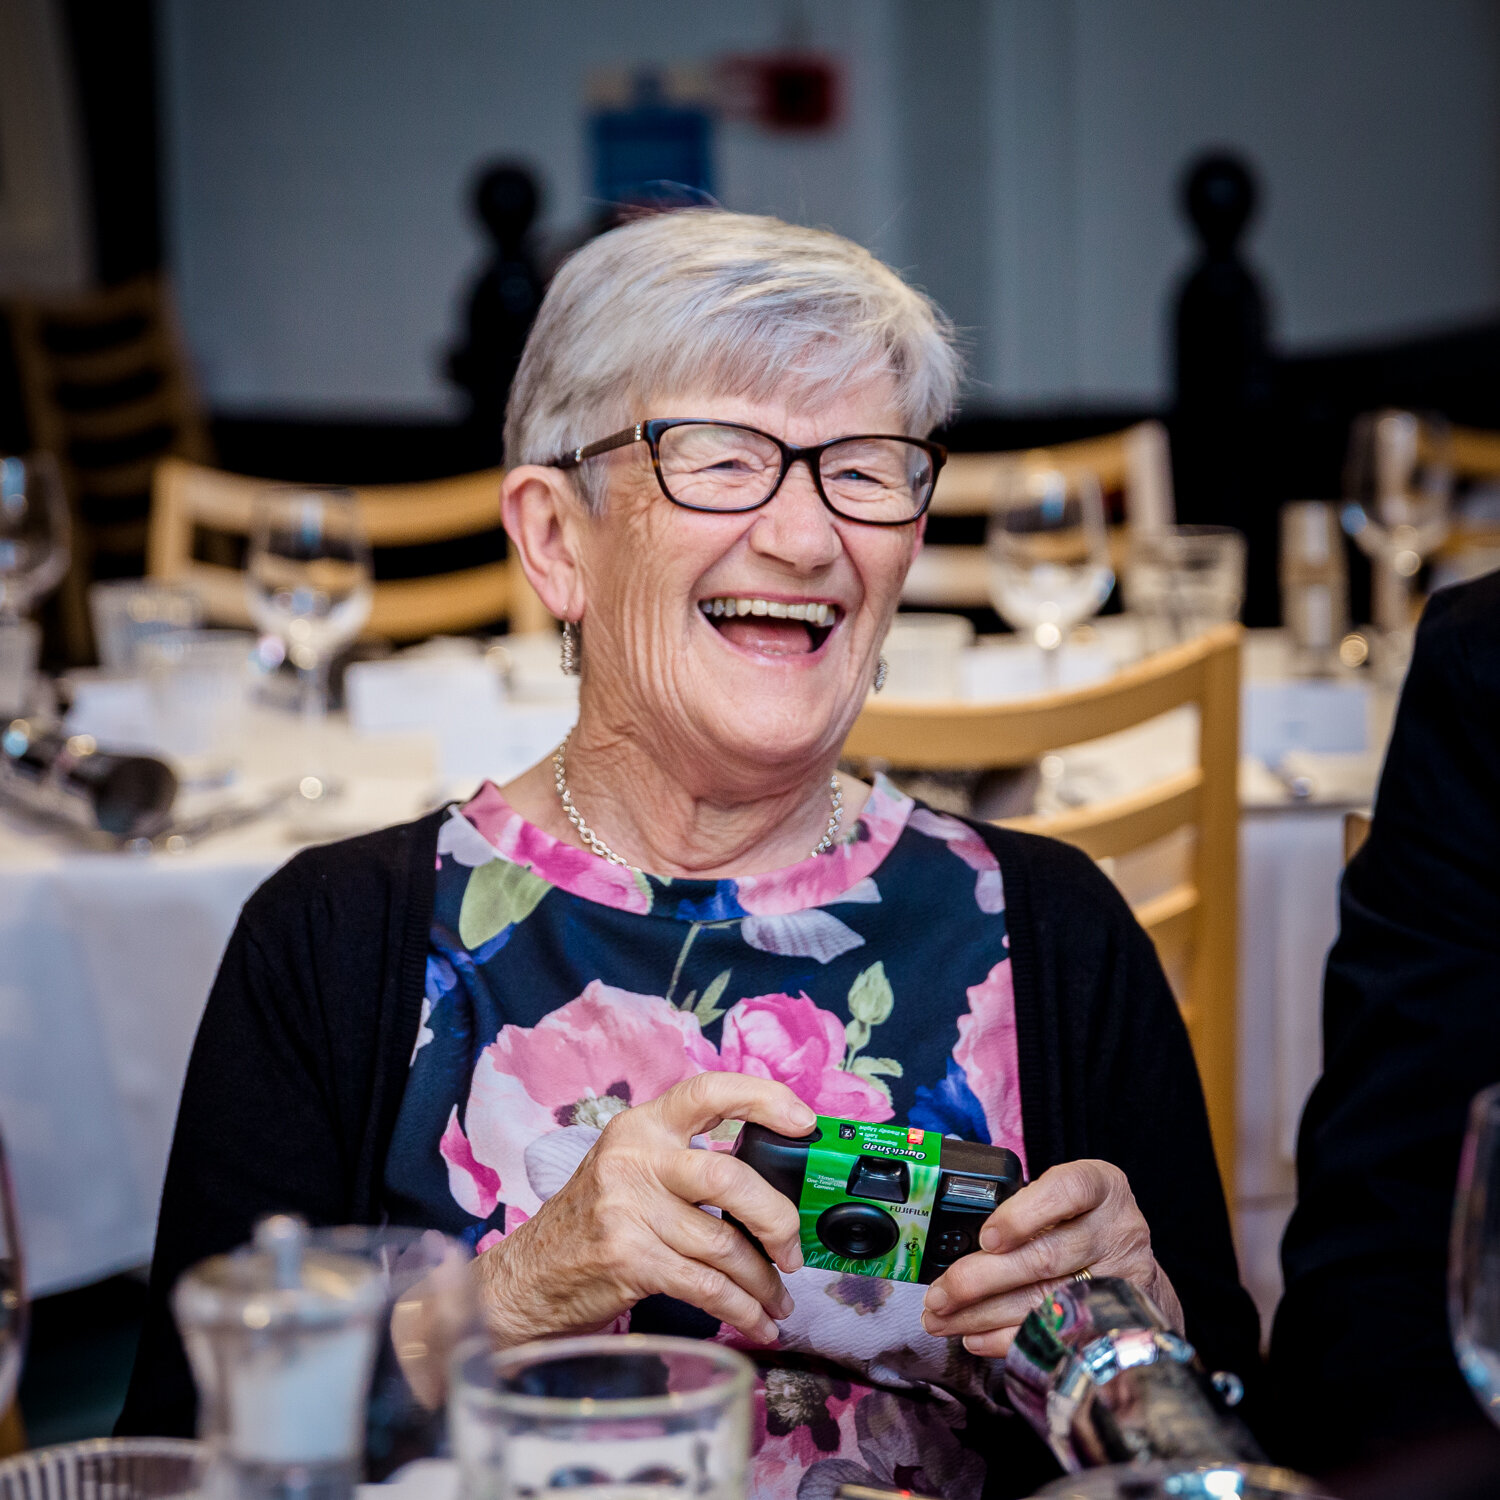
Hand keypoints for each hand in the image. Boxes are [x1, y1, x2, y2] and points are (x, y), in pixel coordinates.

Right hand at [476, 1072, 813, 1346]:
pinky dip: (741, 1308)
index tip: (803, 1121)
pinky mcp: (628, 1259)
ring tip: (778, 1297)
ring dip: (762, 1280)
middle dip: (777, 1219)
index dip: (763, 1099)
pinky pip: (706, 1286)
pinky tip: (758, 1320)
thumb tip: (773, 1184)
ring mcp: (627, 1209)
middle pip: (729, 1178)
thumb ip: (687, 1162)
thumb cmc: (593, 1222)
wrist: (529, 1276)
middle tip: (793, 1247)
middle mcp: (634, 1159)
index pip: (708, 1091)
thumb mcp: (631, 1169)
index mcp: (641, 1126)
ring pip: (723, 1244)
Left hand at [920, 1159, 1181, 1356]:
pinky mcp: (1118, 1319)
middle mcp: (1118, 1228)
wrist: (1135, 1265)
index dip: (1022, 1216)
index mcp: (1099, 1185)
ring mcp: (1123, 1277)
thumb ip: (1020, 1212)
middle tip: (937, 1295)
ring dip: (983, 1315)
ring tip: (941, 1319)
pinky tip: (976, 1338)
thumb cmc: (1079, 1223)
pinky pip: (1056, 1335)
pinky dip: (1009, 1339)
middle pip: (1045, 1258)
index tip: (985, 1238)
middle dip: (980, 1280)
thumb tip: (953, 1245)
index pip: (1065, 1192)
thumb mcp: (1061, 1200)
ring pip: (1045, 1301)